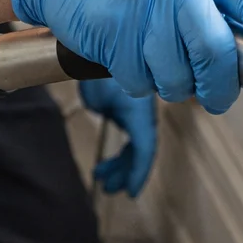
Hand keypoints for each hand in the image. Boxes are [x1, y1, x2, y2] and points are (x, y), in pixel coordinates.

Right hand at [11, 0, 242, 112]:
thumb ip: (223, 9)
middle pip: (214, 52)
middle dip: (219, 86)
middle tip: (216, 95)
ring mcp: (141, 2)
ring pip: (175, 76)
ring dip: (171, 84)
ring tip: (158, 59)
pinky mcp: (110, 26)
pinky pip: (139, 81)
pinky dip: (138, 81)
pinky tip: (130, 54)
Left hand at [80, 78, 156, 196]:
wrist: (98, 50)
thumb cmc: (96, 68)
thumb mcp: (98, 91)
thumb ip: (107, 108)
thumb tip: (105, 116)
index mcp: (140, 111)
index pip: (145, 146)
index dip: (139, 171)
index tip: (131, 192)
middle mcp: (141, 115)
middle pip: (140, 152)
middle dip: (126, 172)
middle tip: (108, 187)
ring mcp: (134, 115)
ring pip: (133, 149)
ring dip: (120, 167)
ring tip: (101, 178)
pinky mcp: (124, 114)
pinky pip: (127, 141)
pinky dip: (118, 157)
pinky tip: (103, 167)